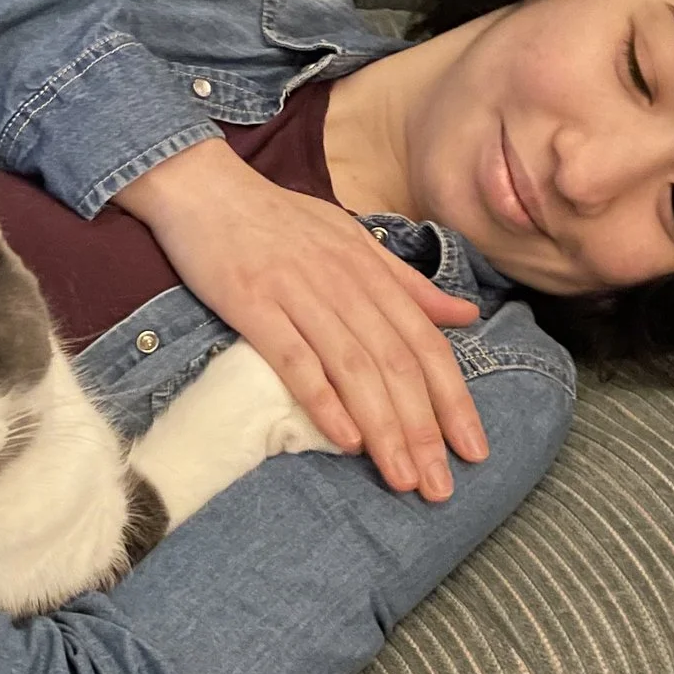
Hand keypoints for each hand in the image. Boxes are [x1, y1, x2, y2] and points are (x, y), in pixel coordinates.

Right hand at [114, 139, 486, 498]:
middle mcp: (343, 282)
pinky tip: (344, 439)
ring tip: (402, 478)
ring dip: (384, 428)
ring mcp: (297, 293)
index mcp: (370, 269)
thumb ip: (405, 282)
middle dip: (423, 429)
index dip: (453, 398)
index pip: (424, 342)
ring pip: (354, 368)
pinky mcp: (252, 304)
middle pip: (396, 364)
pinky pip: (295, 358)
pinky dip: (323, 399)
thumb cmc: (274, 217)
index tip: (472, 450)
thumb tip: (464, 316)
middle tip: (440, 487)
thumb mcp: (349, 237)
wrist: (201, 186)